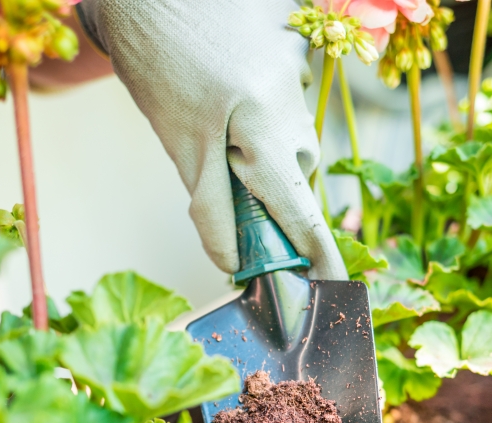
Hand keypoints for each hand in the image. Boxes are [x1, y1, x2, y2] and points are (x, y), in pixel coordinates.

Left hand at [77, 0, 348, 280]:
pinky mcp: (292, 61)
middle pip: (293, 182)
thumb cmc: (160, 65)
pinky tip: (224, 97)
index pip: (304, 215)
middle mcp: (297, 109)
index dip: (318, 260)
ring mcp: (298, 81)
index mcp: (269, 132)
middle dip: (264, 195)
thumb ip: (212, 208)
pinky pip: (282, 114)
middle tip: (219, 175)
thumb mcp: (182, 145)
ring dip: (256, 157)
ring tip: (211, 122)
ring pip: (285, 148)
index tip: (330, 291)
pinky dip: (256, 124)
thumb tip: (232, 261)